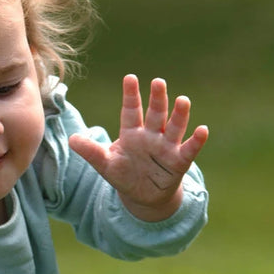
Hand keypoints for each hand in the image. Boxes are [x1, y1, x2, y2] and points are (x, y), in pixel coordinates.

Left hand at [68, 75, 208, 221]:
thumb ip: (90, 151)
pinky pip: (189, 150)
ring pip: (174, 127)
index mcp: (132, 132)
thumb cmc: (124, 174)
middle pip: (155, 114)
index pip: (131, 110)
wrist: (142, 196)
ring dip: (179, 115)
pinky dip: (196, 140)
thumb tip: (71, 139)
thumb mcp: (105, 164)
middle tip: (158, 82)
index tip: (130, 77)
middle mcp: (151, 135)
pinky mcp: (178, 162)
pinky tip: (203, 130)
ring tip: (182, 100)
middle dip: (157, 99)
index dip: (130, 95)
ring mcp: (166, 147)